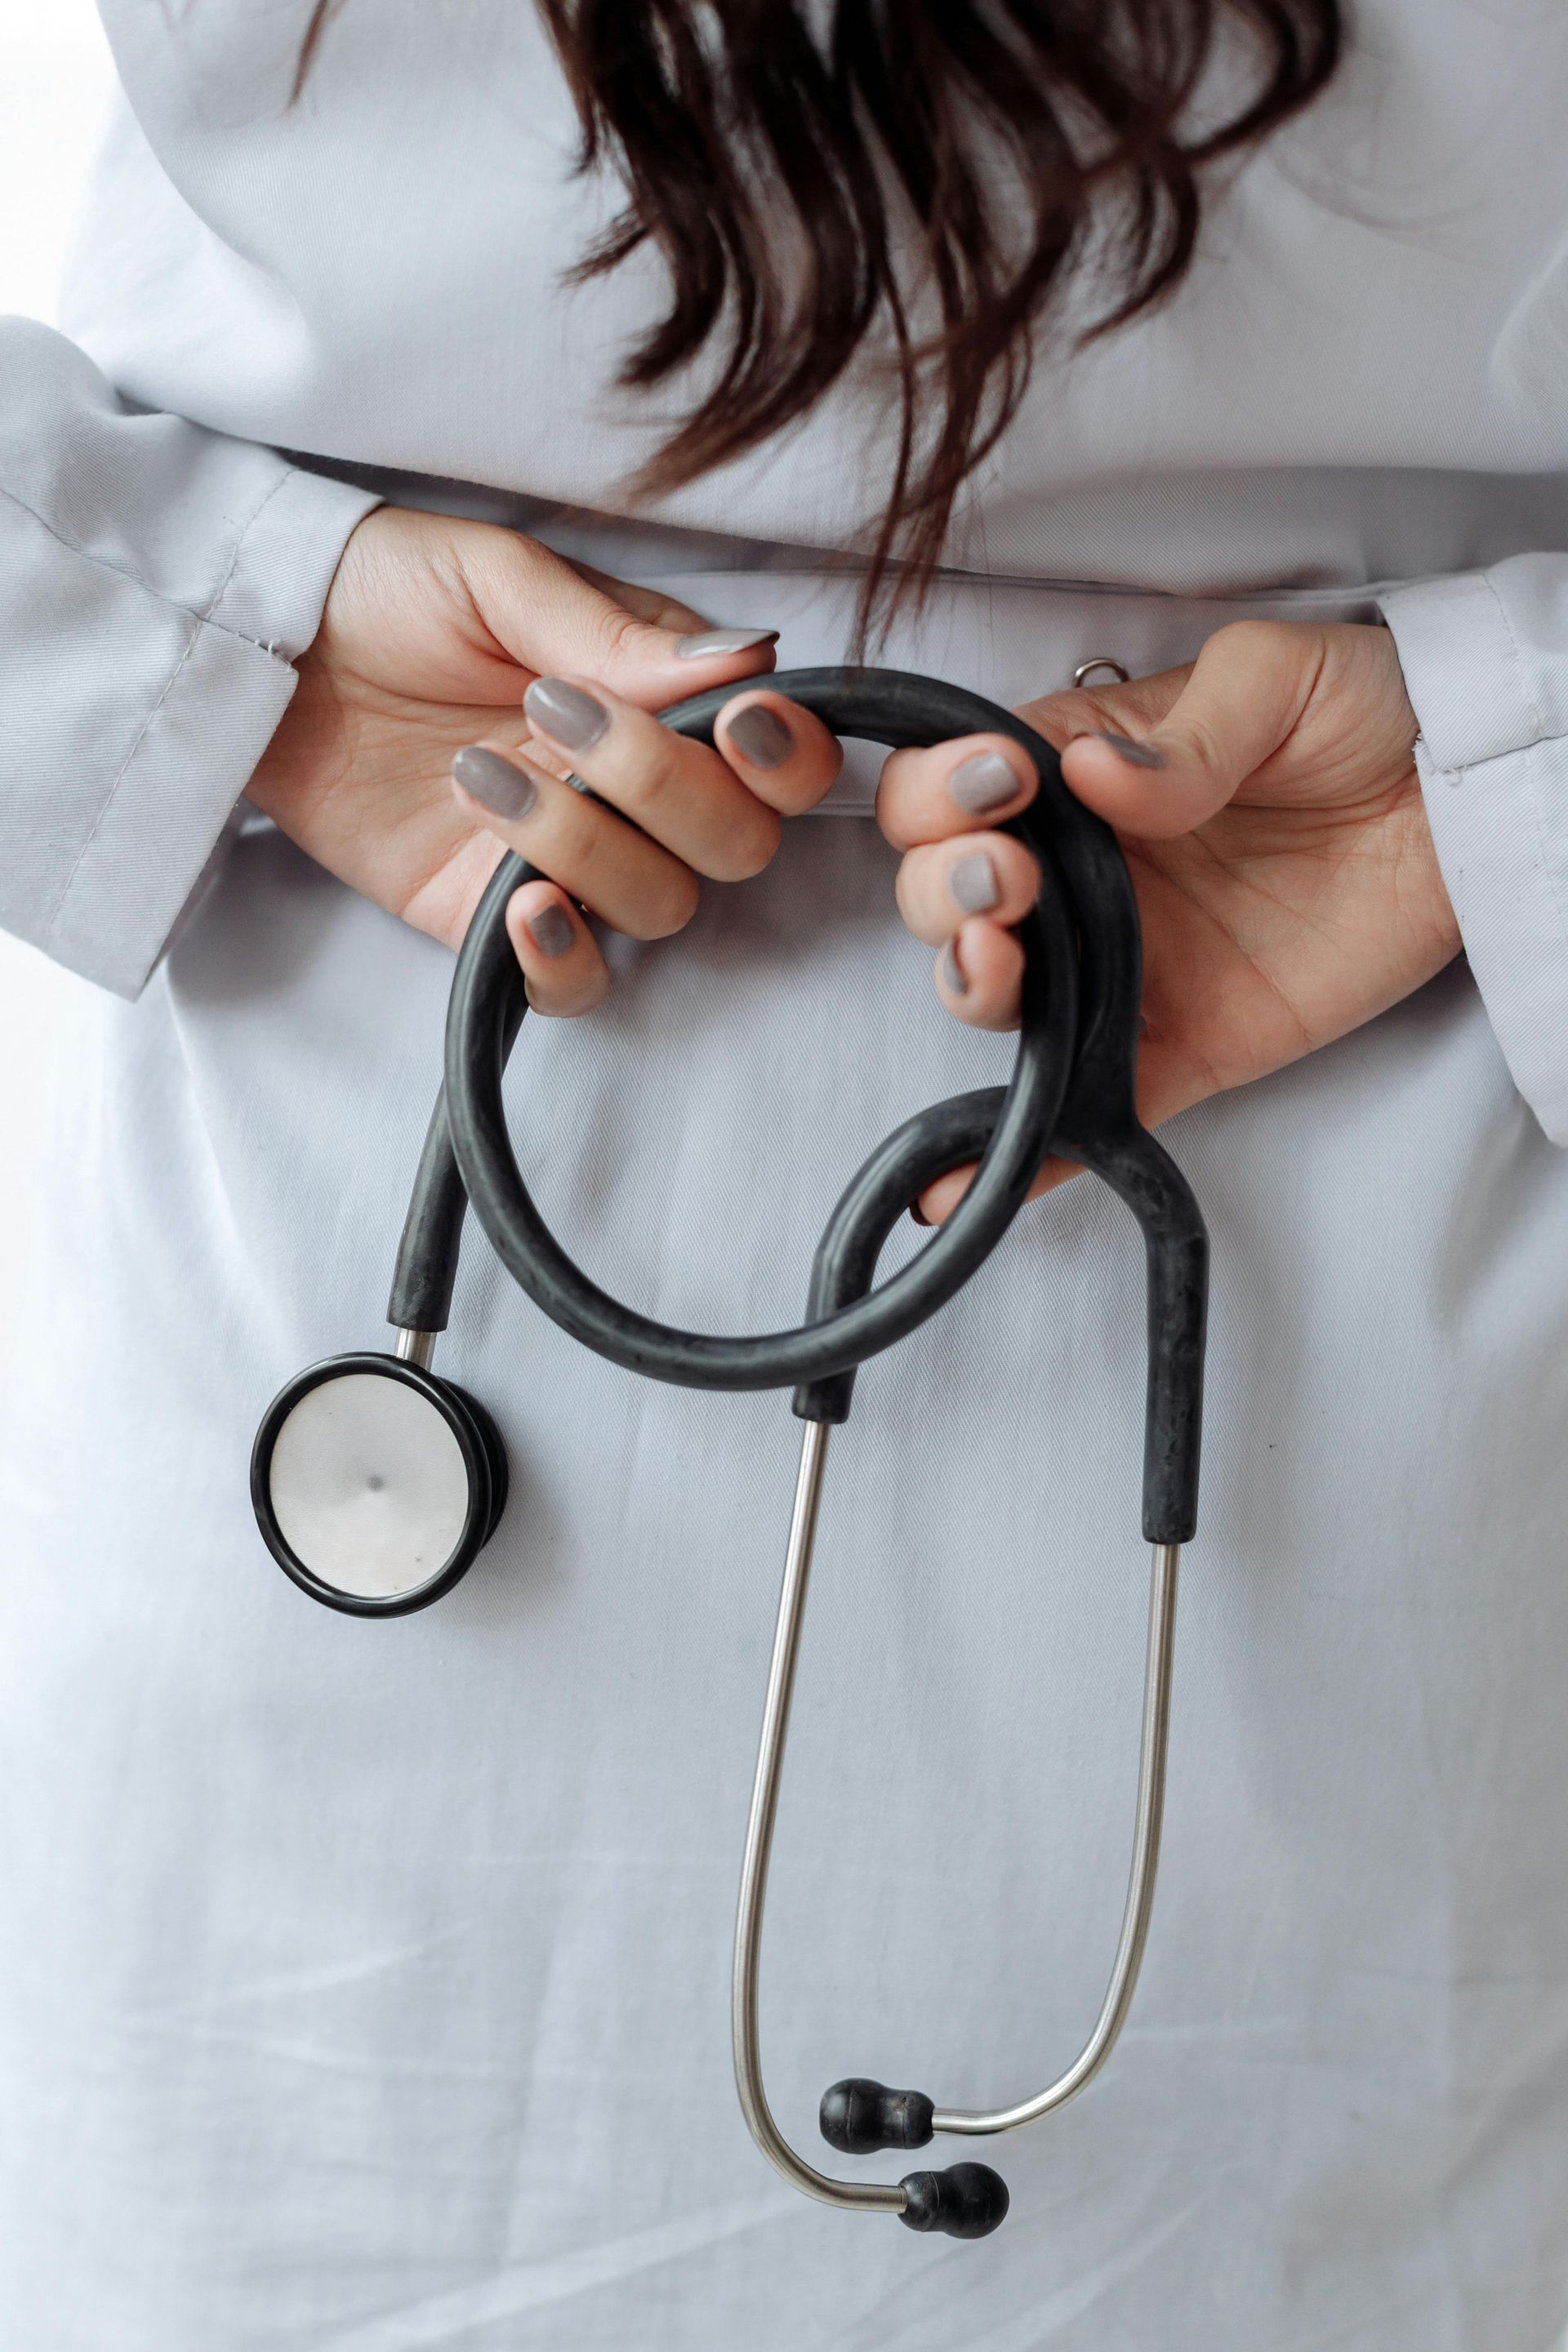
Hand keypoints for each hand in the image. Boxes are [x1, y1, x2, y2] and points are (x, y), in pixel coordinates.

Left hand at [247, 505, 841, 1006]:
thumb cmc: (384, 590)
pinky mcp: (495, 921)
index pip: (780, 756)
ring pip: (661, 907)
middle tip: (556, 715)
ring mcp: (575, 860)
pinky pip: (578, 985)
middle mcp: (639, 789)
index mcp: (663, 694)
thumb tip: (747, 657)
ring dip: (586, 847)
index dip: (784, 755)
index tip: (733, 720)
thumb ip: (613, 628)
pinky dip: (565, 960)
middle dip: (667, 788)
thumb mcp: (495, 576)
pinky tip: (523, 907)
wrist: (262, 650)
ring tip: (476, 774)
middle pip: (736, 844)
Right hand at [877, 619, 1460, 1220]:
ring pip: (996, 997)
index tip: (1002, 783)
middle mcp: (1074, 874)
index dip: (942, 788)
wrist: (1466, 799)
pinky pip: (1090, 1107)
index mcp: (1067, 771)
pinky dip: (1028, 1151)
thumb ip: (1188, 730)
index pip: (951, 785)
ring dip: (969, 984)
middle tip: (1008, 882)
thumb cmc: (1364, 713)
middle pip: (949, 896)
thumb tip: (1091, 774)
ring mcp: (1118, 965)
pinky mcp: (1179, 1043)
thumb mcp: (1276, 675)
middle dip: (947, 890)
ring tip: (999, 960)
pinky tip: (963, 1185)